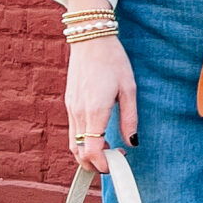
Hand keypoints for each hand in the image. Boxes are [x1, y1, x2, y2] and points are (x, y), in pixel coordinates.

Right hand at [65, 34, 137, 173]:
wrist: (90, 37)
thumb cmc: (113, 60)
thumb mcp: (129, 88)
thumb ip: (130, 118)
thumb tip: (132, 141)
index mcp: (95, 111)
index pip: (92, 151)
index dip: (103, 165)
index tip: (118, 164)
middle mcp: (79, 112)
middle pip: (79, 153)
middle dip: (94, 165)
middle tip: (114, 160)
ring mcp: (71, 108)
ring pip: (73, 143)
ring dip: (88, 153)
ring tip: (108, 148)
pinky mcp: (69, 102)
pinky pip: (73, 130)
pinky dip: (83, 141)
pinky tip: (99, 135)